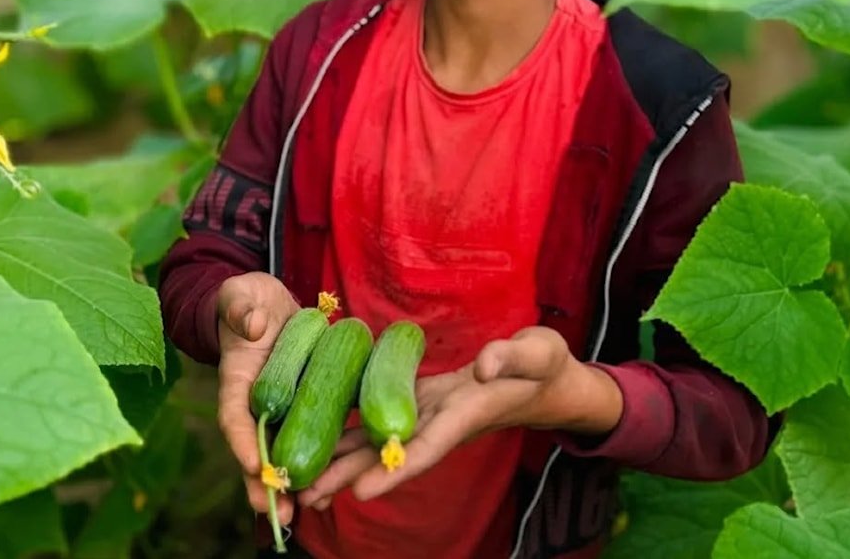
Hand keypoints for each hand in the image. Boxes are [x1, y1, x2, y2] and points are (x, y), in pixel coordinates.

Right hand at [216, 271, 298, 525]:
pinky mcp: (306, 403)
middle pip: (257, 449)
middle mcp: (258, 401)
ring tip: (305, 511)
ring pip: (285, 449)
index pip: (234, 416)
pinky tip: (331, 481)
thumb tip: (254, 325)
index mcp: (237, 380)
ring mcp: (282, 407)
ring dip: (293, 481)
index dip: (242, 443)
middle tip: (282, 512)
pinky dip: (318, 457)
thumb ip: (241, 307)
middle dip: (267, 483)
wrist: (267, 305)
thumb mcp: (241, 296)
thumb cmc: (248, 301)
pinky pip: (312, 433)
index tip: (255, 466)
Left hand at [299, 326, 618, 509]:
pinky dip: (356, 429)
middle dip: (351, 476)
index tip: (360, 491)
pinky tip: (324, 435)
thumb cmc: (546, 366)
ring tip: (303, 480)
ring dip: (344, 460)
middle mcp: (443, 423)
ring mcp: (431, 415)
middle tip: (306, 496)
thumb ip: (514, 358)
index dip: (394, 470)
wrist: (546, 378)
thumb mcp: (539, 354)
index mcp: (468, 414)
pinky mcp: (424, 401)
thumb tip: (486, 364)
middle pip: (392, 456)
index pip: (427, 447)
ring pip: (382, 441)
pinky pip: (385, 417)